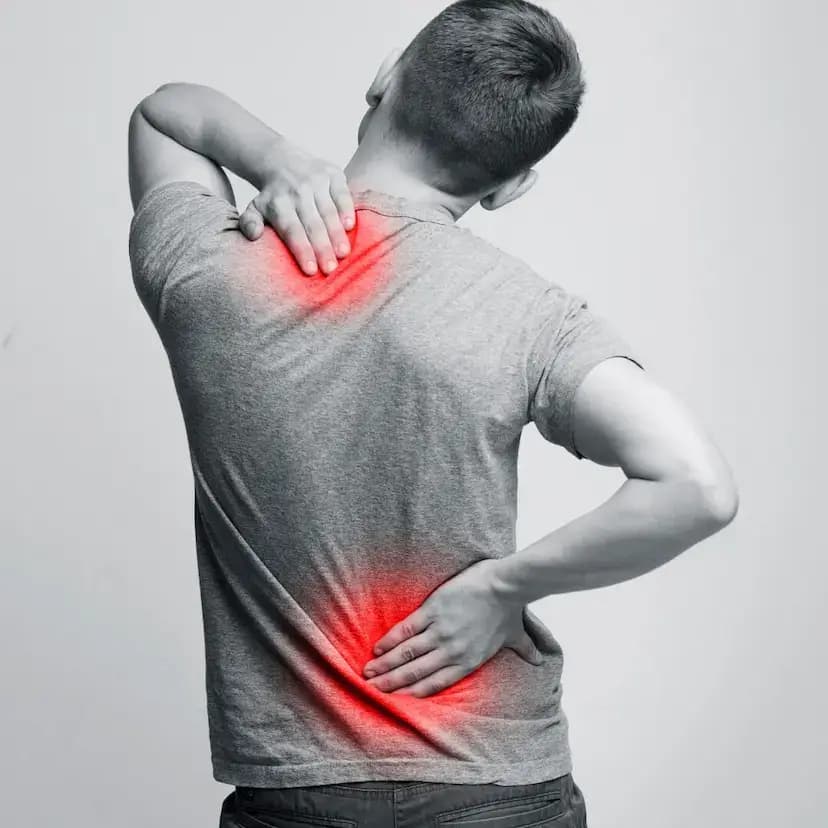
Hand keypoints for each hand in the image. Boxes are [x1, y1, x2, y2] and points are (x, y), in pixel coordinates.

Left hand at [239, 139, 354, 276]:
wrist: (284, 162)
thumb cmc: (273, 197)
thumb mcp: (254, 208)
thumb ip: (249, 223)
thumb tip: (253, 236)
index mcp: (277, 203)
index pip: (291, 230)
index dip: (302, 250)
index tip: (311, 270)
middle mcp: (297, 191)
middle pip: (311, 224)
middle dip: (322, 247)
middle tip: (330, 269)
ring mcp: (316, 181)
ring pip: (328, 211)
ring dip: (336, 233)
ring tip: (343, 253)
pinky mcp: (332, 174)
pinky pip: (342, 193)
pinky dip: (347, 209)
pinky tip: (350, 227)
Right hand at [362, 559, 542, 697]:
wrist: (505, 585)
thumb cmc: (510, 608)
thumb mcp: (516, 634)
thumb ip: (523, 649)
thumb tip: (539, 660)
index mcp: (468, 660)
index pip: (435, 682)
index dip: (414, 691)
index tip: (397, 698)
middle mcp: (451, 651)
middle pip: (415, 672)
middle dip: (392, 682)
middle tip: (373, 688)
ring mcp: (440, 631)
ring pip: (407, 653)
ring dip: (386, 664)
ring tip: (369, 672)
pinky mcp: (432, 610)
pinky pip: (407, 629)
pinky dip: (391, 640)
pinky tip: (379, 647)